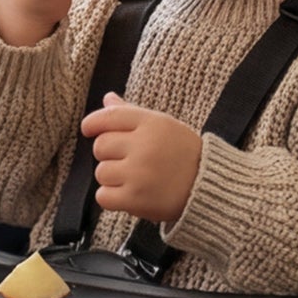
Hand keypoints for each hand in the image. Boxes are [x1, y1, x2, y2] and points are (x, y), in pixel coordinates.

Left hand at [82, 93, 203, 225]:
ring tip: (135, 179)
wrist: (208, 188)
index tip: (89, 129)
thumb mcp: (163, 126)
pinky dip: (112, 198)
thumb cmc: (183, 154)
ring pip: (101, 173)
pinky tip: (130, 194)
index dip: (93, 123)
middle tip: (129, 161)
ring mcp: (139, 173)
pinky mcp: (135, 198)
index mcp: (152, 123)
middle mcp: (144, 146)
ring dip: (113, 178)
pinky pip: (103, 196)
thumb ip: (132, 114)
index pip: (108, 117)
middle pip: (100, 146)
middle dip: (109, 154)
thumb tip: (107, 99)